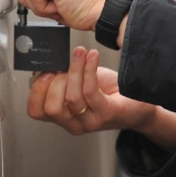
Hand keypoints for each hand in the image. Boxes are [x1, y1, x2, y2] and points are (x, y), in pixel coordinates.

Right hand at [28, 47, 175, 151]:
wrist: (138, 101)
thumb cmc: (109, 91)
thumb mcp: (80, 81)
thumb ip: (63, 76)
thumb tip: (48, 62)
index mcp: (64, 116)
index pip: (36, 112)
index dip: (36, 90)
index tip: (44, 70)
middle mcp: (74, 123)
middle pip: (51, 108)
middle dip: (54, 81)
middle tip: (64, 65)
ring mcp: (90, 122)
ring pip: (72, 98)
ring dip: (74, 70)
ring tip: (81, 53)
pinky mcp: (106, 114)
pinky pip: (91, 91)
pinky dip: (89, 69)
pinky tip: (92, 56)